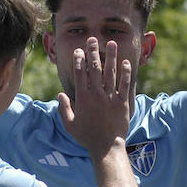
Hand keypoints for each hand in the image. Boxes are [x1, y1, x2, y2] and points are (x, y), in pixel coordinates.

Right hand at [58, 38, 132, 153]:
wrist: (106, 146)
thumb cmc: (87, 137)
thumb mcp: (70, 124)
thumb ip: (64, 108)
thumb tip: (60, 95)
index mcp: (83, 98)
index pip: (80, 74)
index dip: (79, 60)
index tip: (79, 50)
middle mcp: (97, 94)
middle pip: (95, 68)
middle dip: (93, 52)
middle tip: (93, 40)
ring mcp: (111, 97)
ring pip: (111, 73)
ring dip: (111, 57)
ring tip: (112, 44)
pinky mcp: (123, 102)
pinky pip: (125, 84)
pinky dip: (126, 73)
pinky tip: (126, 62)